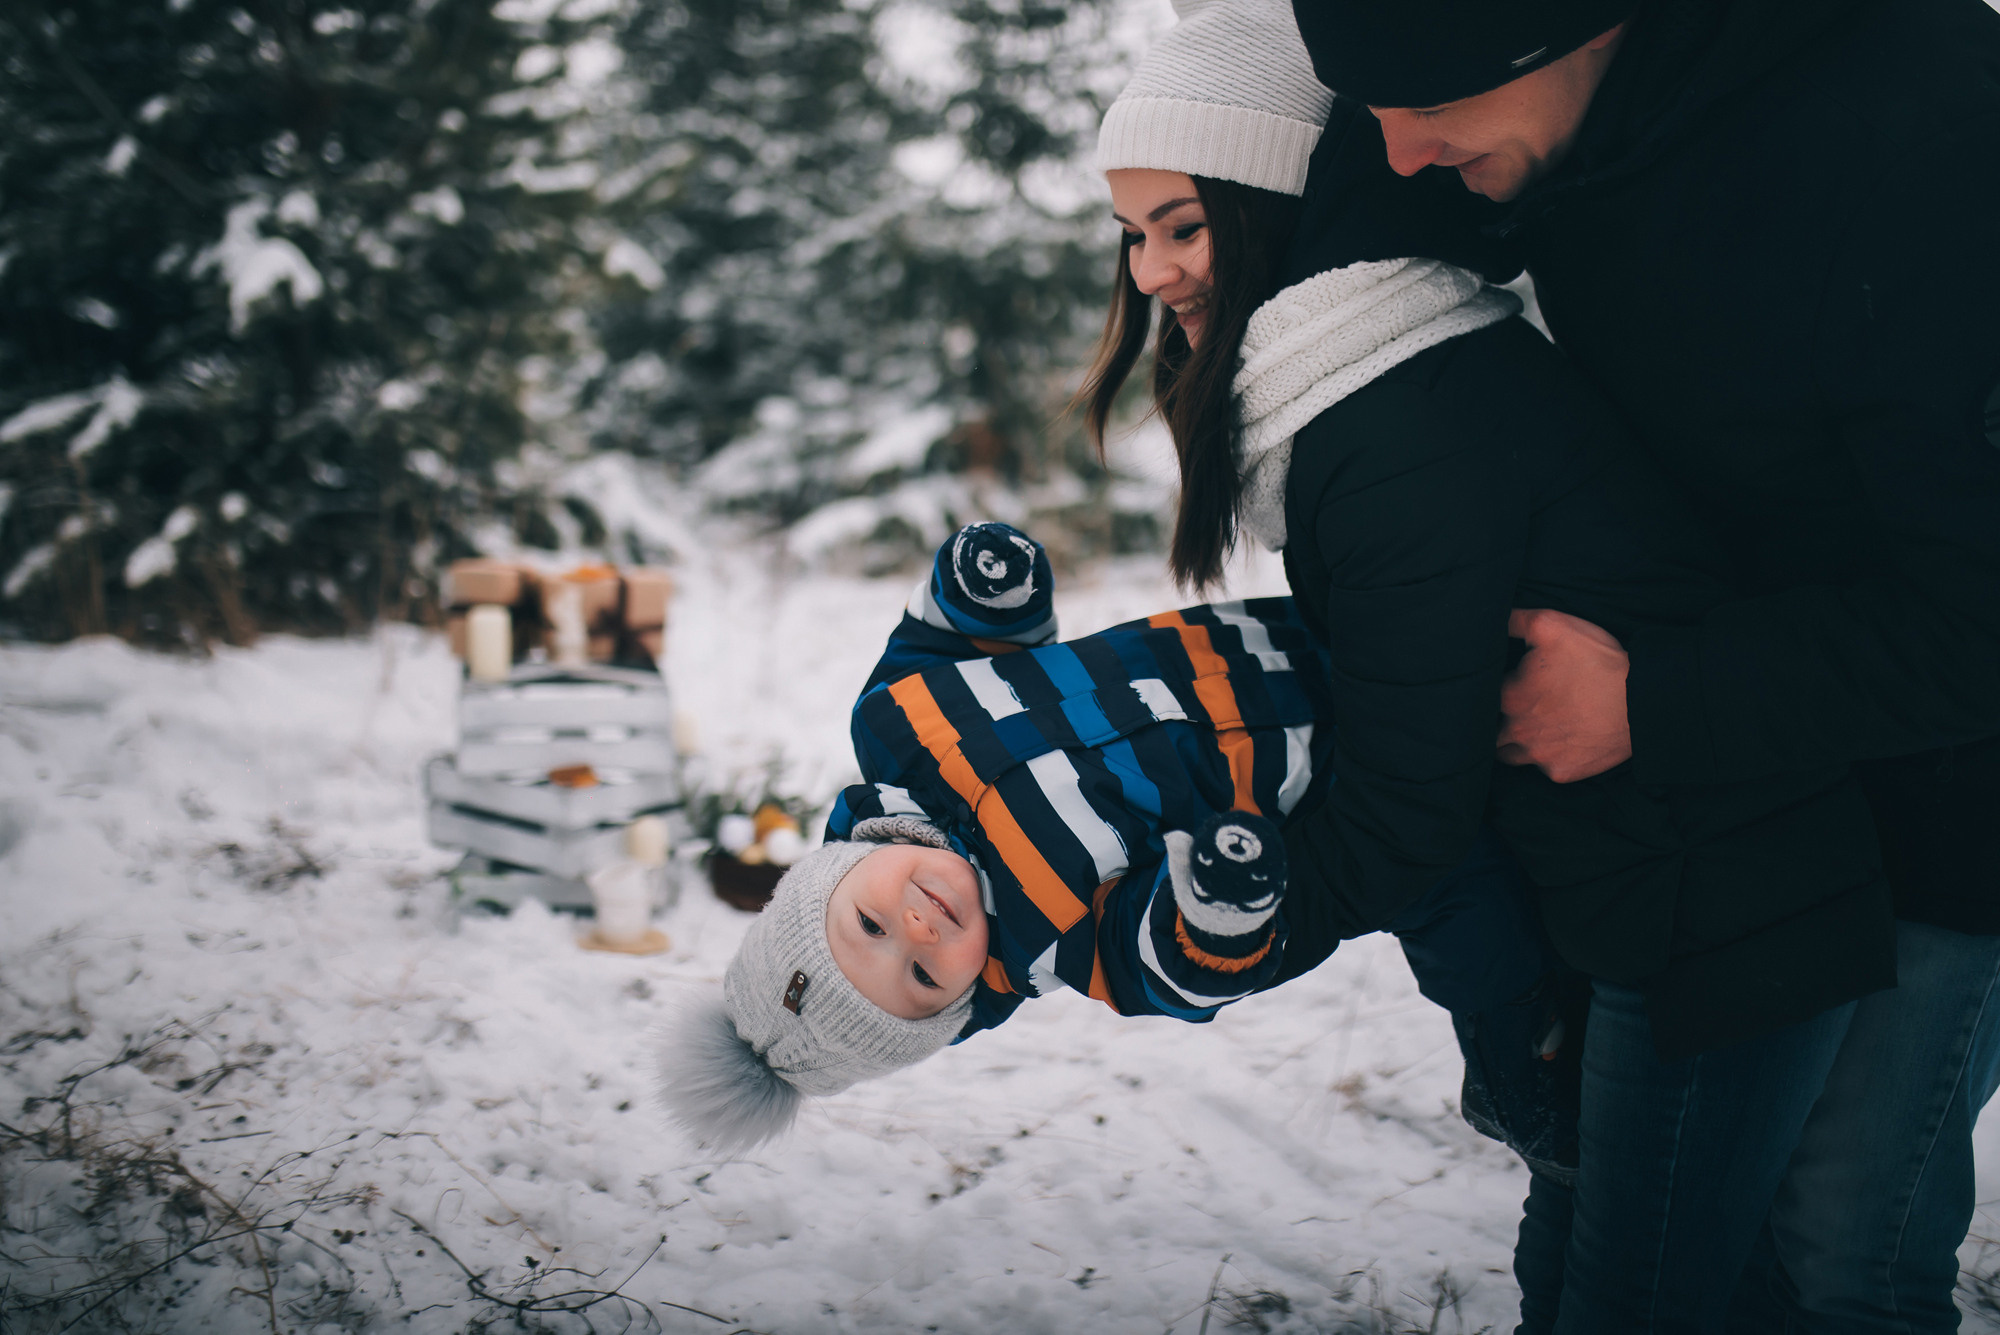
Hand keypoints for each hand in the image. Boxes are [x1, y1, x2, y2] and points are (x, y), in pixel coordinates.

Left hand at [1497, 608, 1632, 782]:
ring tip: (1533, 728)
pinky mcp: (1561, 772)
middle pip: (1491, 729)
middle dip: (1497, 719)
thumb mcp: (1551, 625)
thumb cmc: (1596, 661)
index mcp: (1508, 696)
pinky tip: (1563, 742)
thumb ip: (1515, 621)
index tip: (1514, 681)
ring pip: (1510, 754)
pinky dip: (1549, 757)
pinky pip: (1545, 768)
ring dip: (1515, 743)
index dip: (1499, 686)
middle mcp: (1516, 731)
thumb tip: (1494, 620)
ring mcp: (1538, 755)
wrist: (1642, 702)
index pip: (1487, 694)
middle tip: (1521, 706)